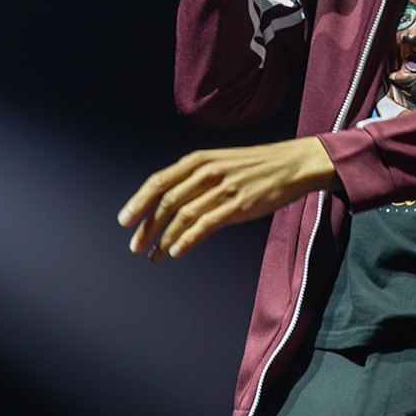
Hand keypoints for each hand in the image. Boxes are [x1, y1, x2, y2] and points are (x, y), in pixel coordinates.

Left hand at [118, 137, 340, 260]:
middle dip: (147, 225)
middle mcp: (206, 172)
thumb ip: (195, 180)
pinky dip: (187, 240)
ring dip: (164, 238)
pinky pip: (205, 225)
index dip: (139, 201)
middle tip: (135, 245)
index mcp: (199, 160)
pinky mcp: (237, 205)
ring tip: (153, 255)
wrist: (291, 165)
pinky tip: (176, 252)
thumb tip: (170, 204)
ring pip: (183, 216)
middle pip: (167, 201)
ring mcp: (222, 189)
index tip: (124, 220)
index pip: (159, 181)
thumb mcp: (220, 163)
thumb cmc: (254, 167)